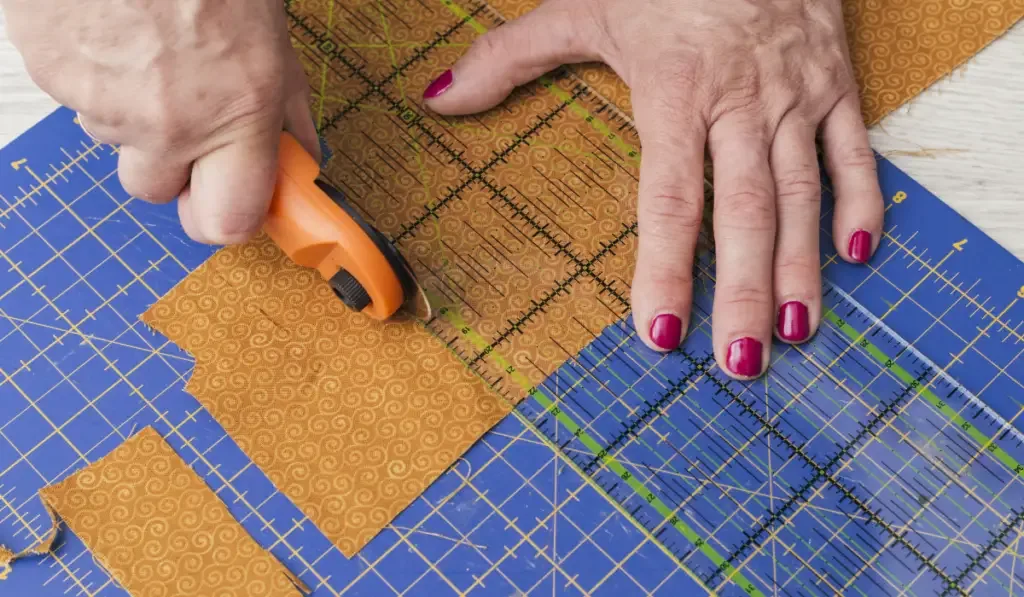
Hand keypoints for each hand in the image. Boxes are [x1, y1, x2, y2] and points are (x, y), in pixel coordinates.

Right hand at [4, 0, 320, 243]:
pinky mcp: (53, 74)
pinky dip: (93, 75)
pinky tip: (112, 30)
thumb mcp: (269, 31)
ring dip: (131, 112)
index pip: (229, 222)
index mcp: (240, 108)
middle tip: (186, 115)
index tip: (235, 203)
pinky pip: (75, 100)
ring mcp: (104, 100)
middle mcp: (172, 118)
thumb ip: (283, 100)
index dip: (227, 218)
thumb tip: (299, 146)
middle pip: (157, 193)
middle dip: (172, 165)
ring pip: (113, 141)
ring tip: (147, 48)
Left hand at [422, 0, 883, 378]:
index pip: (670, 200)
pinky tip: (859, 256)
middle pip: (743, 212)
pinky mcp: (837, 80)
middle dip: (745, 294)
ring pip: (801, 193)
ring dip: (801, 267)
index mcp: (676, 89)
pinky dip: (861, 202)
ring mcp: (797, 93)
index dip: (667, 271)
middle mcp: (742, 101)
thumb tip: (438, 97)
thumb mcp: (580, 3)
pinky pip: (853, 151)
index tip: (660, 334)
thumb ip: (509, 57)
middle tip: (742, 364)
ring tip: (797, 332)